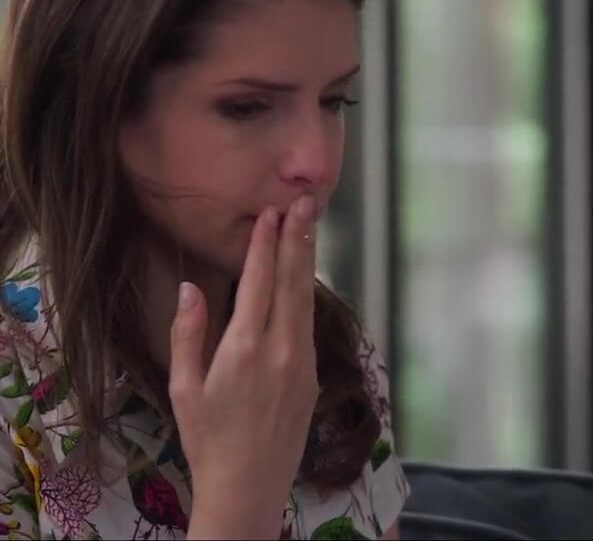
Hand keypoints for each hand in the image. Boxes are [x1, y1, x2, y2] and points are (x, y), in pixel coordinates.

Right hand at [170, 196, 318, 539]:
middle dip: (297, 239)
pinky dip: (307, 294)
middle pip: (293, 282)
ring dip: (307, 261)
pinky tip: (305, 277)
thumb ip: (189, 333)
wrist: (250, 485)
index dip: (265, 244)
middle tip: (304, 203)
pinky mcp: (313, 374)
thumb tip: (190, 288)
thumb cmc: (208, 438)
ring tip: (309, 227)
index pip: (259, 282)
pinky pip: (309, 324)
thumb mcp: (184, 387)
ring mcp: (303, 360)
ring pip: (306, 299)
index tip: (271, 213)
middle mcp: (282, 348)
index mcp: (245, 348)